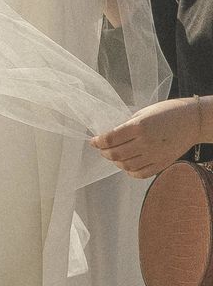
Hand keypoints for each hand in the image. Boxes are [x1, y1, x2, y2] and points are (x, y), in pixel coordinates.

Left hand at [92, 97, 209, 178]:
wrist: (193, 121)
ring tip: (114, 156)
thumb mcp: (144, 112)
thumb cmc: (167, 112)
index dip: (98, 142)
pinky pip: (139, 173)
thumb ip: (127, 125)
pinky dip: (129, 171)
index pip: (110, 139)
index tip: (93, 141)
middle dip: (104, 152)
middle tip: (102, 149)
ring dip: (116, 162)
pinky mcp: (161, 164)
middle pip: (115, 154)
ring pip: (125, 165)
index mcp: (139, 126)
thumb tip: (110, 135)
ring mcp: (154, 155)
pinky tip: (127, 164)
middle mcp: (145, 142)